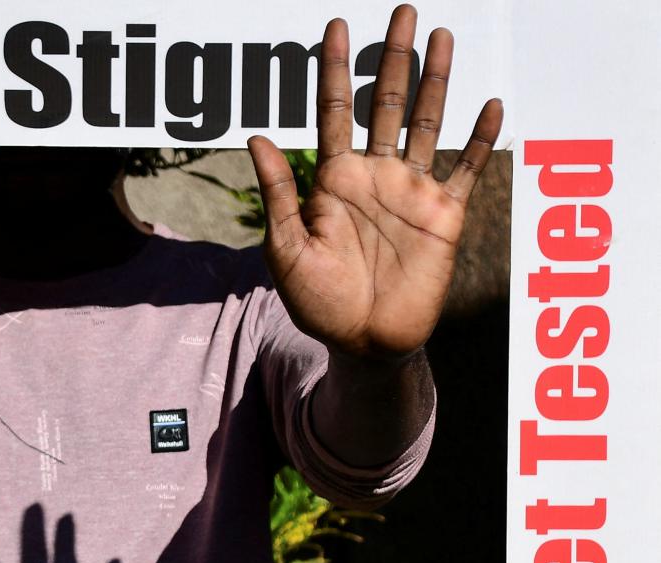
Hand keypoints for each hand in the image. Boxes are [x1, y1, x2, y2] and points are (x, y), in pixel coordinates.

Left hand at [246, 4, 502, 360]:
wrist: (362, 344)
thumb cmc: (318, 302)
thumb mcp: (286, 248)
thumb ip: (279, 192)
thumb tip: (257, 136)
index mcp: (334, 180)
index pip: (332, 112)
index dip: (332, 69)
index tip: (333, 26)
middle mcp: (375, 176)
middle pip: (384, 103)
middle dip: (393, 57)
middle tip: (402, 10)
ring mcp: (412, 192)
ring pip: (427, 122)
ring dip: (435, 81)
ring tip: (442, 36)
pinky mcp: (444, 215)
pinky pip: (468, 170)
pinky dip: (482, 139)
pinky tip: (491, 105)